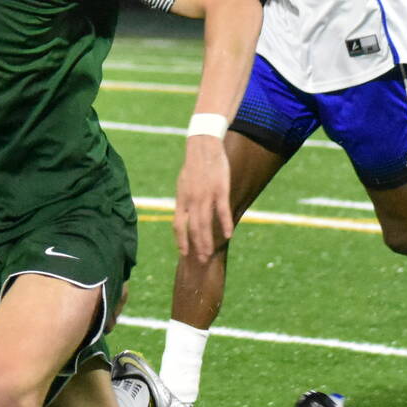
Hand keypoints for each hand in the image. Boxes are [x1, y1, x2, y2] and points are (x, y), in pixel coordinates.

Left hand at [173, 136, 232, 261]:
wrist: (203, 146)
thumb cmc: (194, 166)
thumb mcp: (183, 185)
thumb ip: (185, 201)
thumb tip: (185, 215)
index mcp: (181, 199)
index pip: (178, 225)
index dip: (180, 241)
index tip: (183, 253)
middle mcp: (192, 200)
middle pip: (193, 229)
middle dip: (196, 246)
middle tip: (201, 260)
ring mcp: (206, 196)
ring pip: (205, 223)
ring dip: (207, 241)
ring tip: (210, 253)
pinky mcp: (220, 190)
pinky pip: (222, 211)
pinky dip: (225, 224)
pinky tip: (228, 235)